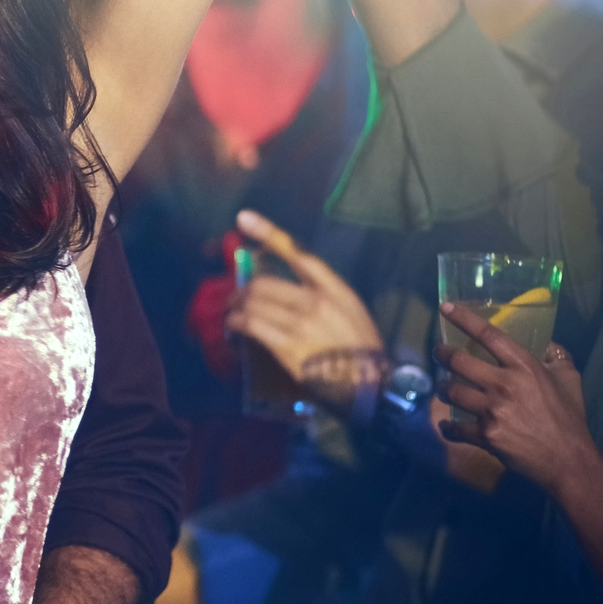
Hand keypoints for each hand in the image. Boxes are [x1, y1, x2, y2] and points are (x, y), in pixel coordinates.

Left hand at [224, 210, 382, 406]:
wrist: (369, 386)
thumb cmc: (360, 348)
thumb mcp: (350, 309)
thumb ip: (322, 293)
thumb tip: (287, 286)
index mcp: (334, 288)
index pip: (298, 253)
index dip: (269, 232)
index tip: (244, 217)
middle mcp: (316, 301)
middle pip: (264, 283)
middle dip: (243, 290)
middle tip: (236, 299)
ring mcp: (300, 324)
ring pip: (253, 304)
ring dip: (236, 308)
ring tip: (233, 315)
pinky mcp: (287, 347)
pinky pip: (251, 326)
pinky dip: (236, 325)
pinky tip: (234, 328)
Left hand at [435, 303, 596, 493]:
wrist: (568, 460)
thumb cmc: (570, 418)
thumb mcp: (570, 380)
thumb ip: (556, 357)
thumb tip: (546, 342)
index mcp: (524, 368)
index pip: (489, 335)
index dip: (464, 319)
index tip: (446, 308)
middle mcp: (503, 385)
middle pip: (458, 361)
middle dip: (442, 354)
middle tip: (438, 353)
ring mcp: (491, 411)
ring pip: (450, 392)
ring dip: (443, 389)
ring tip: (444, 389)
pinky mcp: (485, 435)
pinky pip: (455, 428)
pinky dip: (448, 428)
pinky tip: (447, 426)